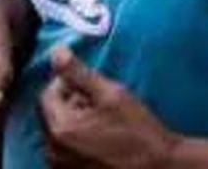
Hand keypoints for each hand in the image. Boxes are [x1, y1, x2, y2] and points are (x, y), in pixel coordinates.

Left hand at [39, 46, 179, 168]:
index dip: (66, 84)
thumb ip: (79, 72)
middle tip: (98, 103)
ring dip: (74, 121)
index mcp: (60, 128)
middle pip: (51, 114)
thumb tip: (56, 51)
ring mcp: (62, 166)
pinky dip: (77, 139)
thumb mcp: (111, 94)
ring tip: (103, 121)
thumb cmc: (139, 132)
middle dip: (70, 103)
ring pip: (58, 132)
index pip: (47, 95)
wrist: (160, 167)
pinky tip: (101, 138)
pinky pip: (66, 150)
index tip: (88, 85)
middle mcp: (54, 150)